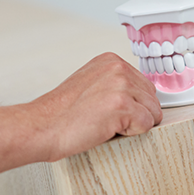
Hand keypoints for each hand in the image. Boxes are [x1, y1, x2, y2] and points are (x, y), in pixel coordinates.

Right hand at [28, 53, 162, 161]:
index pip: (143, 84)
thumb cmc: (61, 112)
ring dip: (134, 125)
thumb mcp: (91, 83)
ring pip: (152, 112)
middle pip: (151, 97)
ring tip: (107, 124)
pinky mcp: (122, 105)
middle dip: (137, 113)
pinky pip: (146, 125)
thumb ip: (114, 82)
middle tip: (109, 120)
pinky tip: (109, 130)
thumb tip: (137, 95)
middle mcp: (118, 68)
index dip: (133, 103)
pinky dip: (132, 134)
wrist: (42, 126)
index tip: (114, 111)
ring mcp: (121, 85)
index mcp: (111, 60)